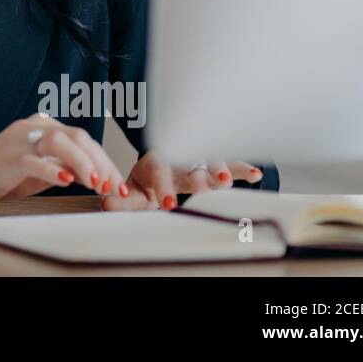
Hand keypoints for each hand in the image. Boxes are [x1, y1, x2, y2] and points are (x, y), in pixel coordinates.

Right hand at [0, 114, 128, 212]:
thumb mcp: (35, 168)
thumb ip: (60, 165)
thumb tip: (93, 174)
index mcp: (41, 128)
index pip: (82, 139)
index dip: (104, 160)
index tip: (117, 183)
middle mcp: (32, 128)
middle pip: (77, 137)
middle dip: (101, 162)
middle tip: (113, 186)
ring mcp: (19, 141)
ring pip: (60, 142)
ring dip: (83, 163)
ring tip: (96, 183)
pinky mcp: (8, 158)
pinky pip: (34, 160)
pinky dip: (53, 171)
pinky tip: (66, 182)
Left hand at [102, 151, 264, 210]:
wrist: (165, 159)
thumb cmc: (151, 177)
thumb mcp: (133, 187)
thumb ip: (122, 198)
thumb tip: (107, 203)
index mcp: (158, 161)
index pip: (160, 172)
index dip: (164, 187)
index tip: (168, 204)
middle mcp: (180, 158)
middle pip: (190, 163)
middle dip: (196, 176)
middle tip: (203, 186)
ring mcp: (200, 159)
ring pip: (212, 161)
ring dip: (221, 169)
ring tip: (228, 181)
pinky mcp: (216, 164)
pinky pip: (231, 164)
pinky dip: (243, 169)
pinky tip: (255, 174)